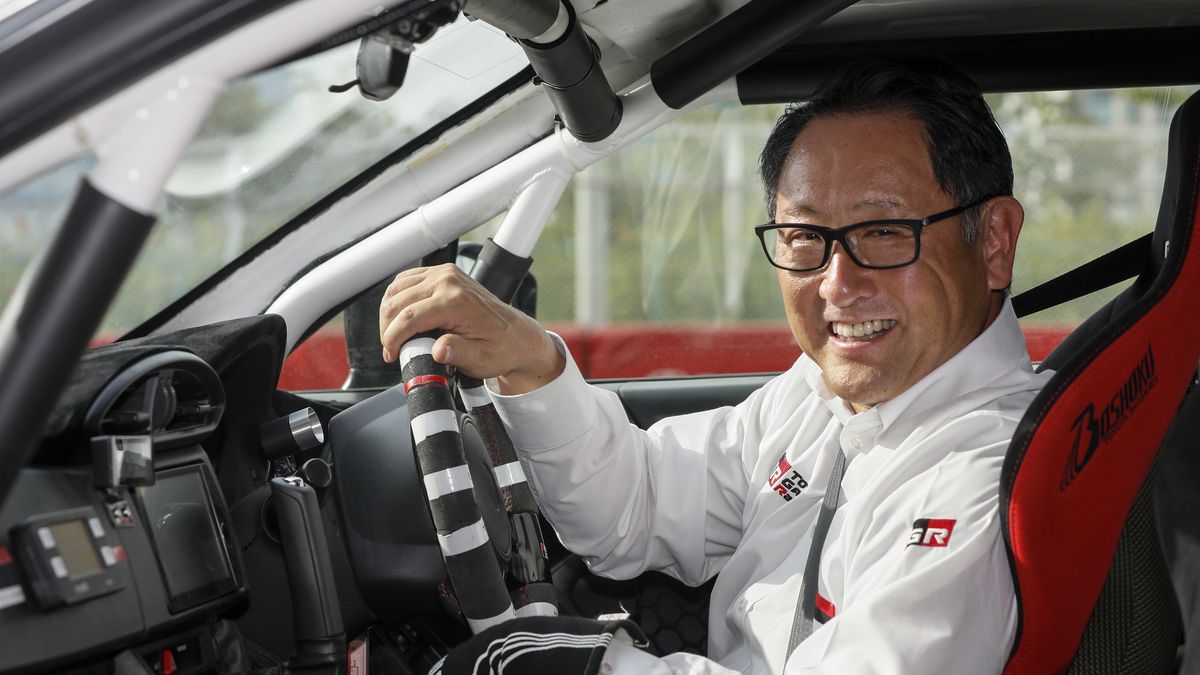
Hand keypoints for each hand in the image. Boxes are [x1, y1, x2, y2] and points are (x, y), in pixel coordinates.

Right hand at [379, 264, 564, 393]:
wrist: (516, 336)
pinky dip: (397, 298)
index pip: (408, 317)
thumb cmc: (501, 348)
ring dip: (389, 313)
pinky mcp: (443, 273)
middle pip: (397, 301)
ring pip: (397, 288)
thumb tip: (438, 351)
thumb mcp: (480, 359)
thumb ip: (458, 354)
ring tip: (394, 335)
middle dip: (388, 328)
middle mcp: (449, 281)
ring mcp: (445, 274)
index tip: (391, 355)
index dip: (392, 339)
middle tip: (392, 349)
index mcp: (457, 301)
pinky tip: (401, 317)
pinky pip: (406, 280)